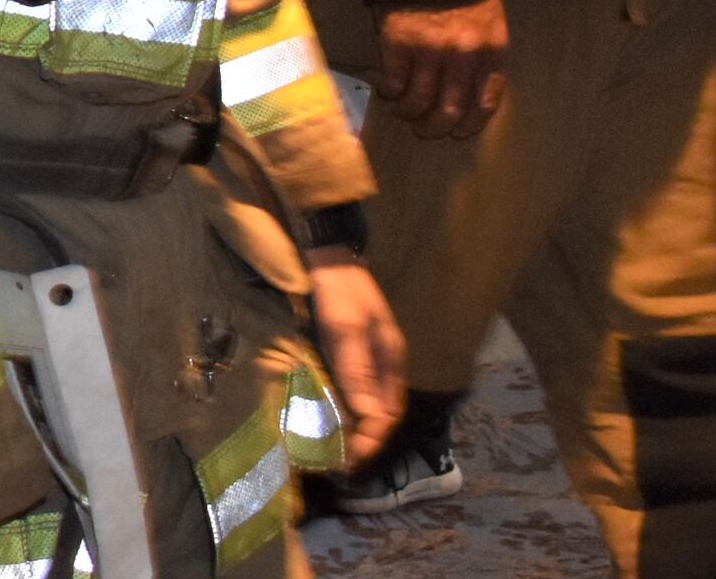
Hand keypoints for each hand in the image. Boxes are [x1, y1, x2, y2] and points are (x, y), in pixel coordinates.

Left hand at [305, 249, 406, 466]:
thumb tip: (369, 417)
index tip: (352, 457)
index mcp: (391, 360)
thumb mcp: (345, 328)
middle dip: (362, 438)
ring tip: (331, 445)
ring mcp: (366, 357)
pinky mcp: (348, 350)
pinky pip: (350, 386)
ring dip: (351, 424)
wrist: (326, 254)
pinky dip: (341, 405)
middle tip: (338, 460)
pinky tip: (324, 413)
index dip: (372, 438)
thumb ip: (356, 370)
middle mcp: (383, 363)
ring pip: (364, 402)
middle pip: (378, 411)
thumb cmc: (338, 290)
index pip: (387, 412)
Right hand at [375, 0, 508, 138]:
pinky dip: (390, 92)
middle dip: (435, 127)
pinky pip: (394, 82)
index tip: (458, 131)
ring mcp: (430, 51)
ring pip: (418, 101)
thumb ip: (485, 59)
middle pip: (449, 109)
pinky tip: (388, 89)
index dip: (470, 124)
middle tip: (425, 130)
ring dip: (409, 113)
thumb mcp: (491, 27)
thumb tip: (470, 94)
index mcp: (491, 53)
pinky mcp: (399, 43)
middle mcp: (464, 57)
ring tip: (403, 112)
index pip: (484, 103)